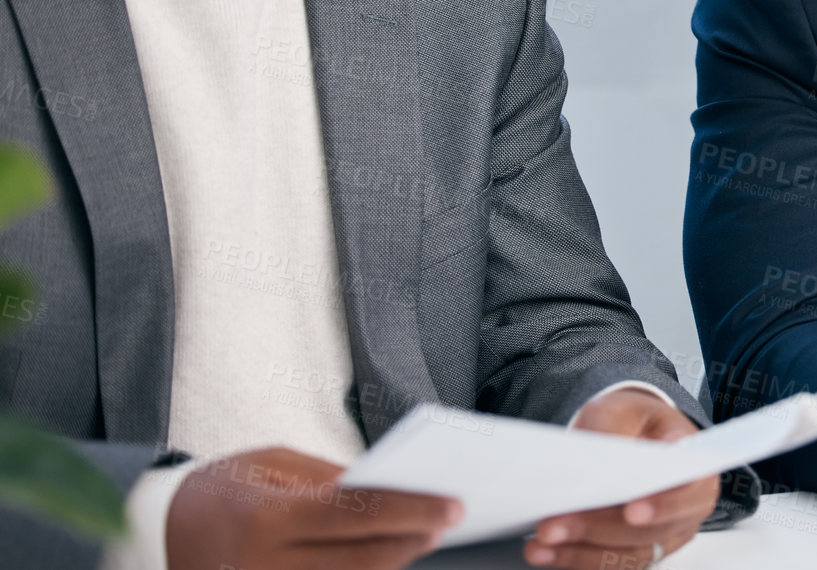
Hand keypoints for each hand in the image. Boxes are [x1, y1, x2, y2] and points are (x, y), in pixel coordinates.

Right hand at [166, 446, 459, 569]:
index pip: (356, 515)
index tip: (452, 504)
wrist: (157, 532)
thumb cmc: (223, 487)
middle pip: (361, 559)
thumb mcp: (274, 464)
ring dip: (391, 561)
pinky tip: (385, 556)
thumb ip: (331, 480)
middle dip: (412, 539)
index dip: (410, 509)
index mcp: (268, 520)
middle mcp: (264, 567)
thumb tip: (389, 491)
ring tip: (423, 537)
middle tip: (450, 519)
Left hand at [523, 388, 719, 567]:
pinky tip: (547, 553)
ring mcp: (664, 536)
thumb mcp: (622, 410)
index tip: (631, 509)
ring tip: (542, 542)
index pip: (689, 492)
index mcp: (696, 468)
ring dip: (580, 553)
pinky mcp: (638, 551)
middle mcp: (687, 509)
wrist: (629, 432)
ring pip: (628, 556)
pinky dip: (577, 560)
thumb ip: (613, 431)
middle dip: (599, 529)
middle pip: (651, 532)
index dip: (663, 505)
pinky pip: (612, 565)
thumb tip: (602, 461)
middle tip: (555, 524)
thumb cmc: (632, 420)